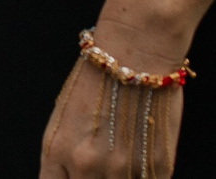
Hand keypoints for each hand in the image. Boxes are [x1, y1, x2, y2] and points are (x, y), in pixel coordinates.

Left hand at [39, 58, 184, 177]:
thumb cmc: (97, 76)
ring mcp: (123, 169)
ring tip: (123, 154)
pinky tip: (142, 158)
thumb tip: (72, 177)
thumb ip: (64, 154)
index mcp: (57, 149)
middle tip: (103, 161)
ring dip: (119, 178)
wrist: (136, 49)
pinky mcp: (157, 167)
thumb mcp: (63, 115)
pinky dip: (143, 177)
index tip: (75, 175)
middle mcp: (86, 164)